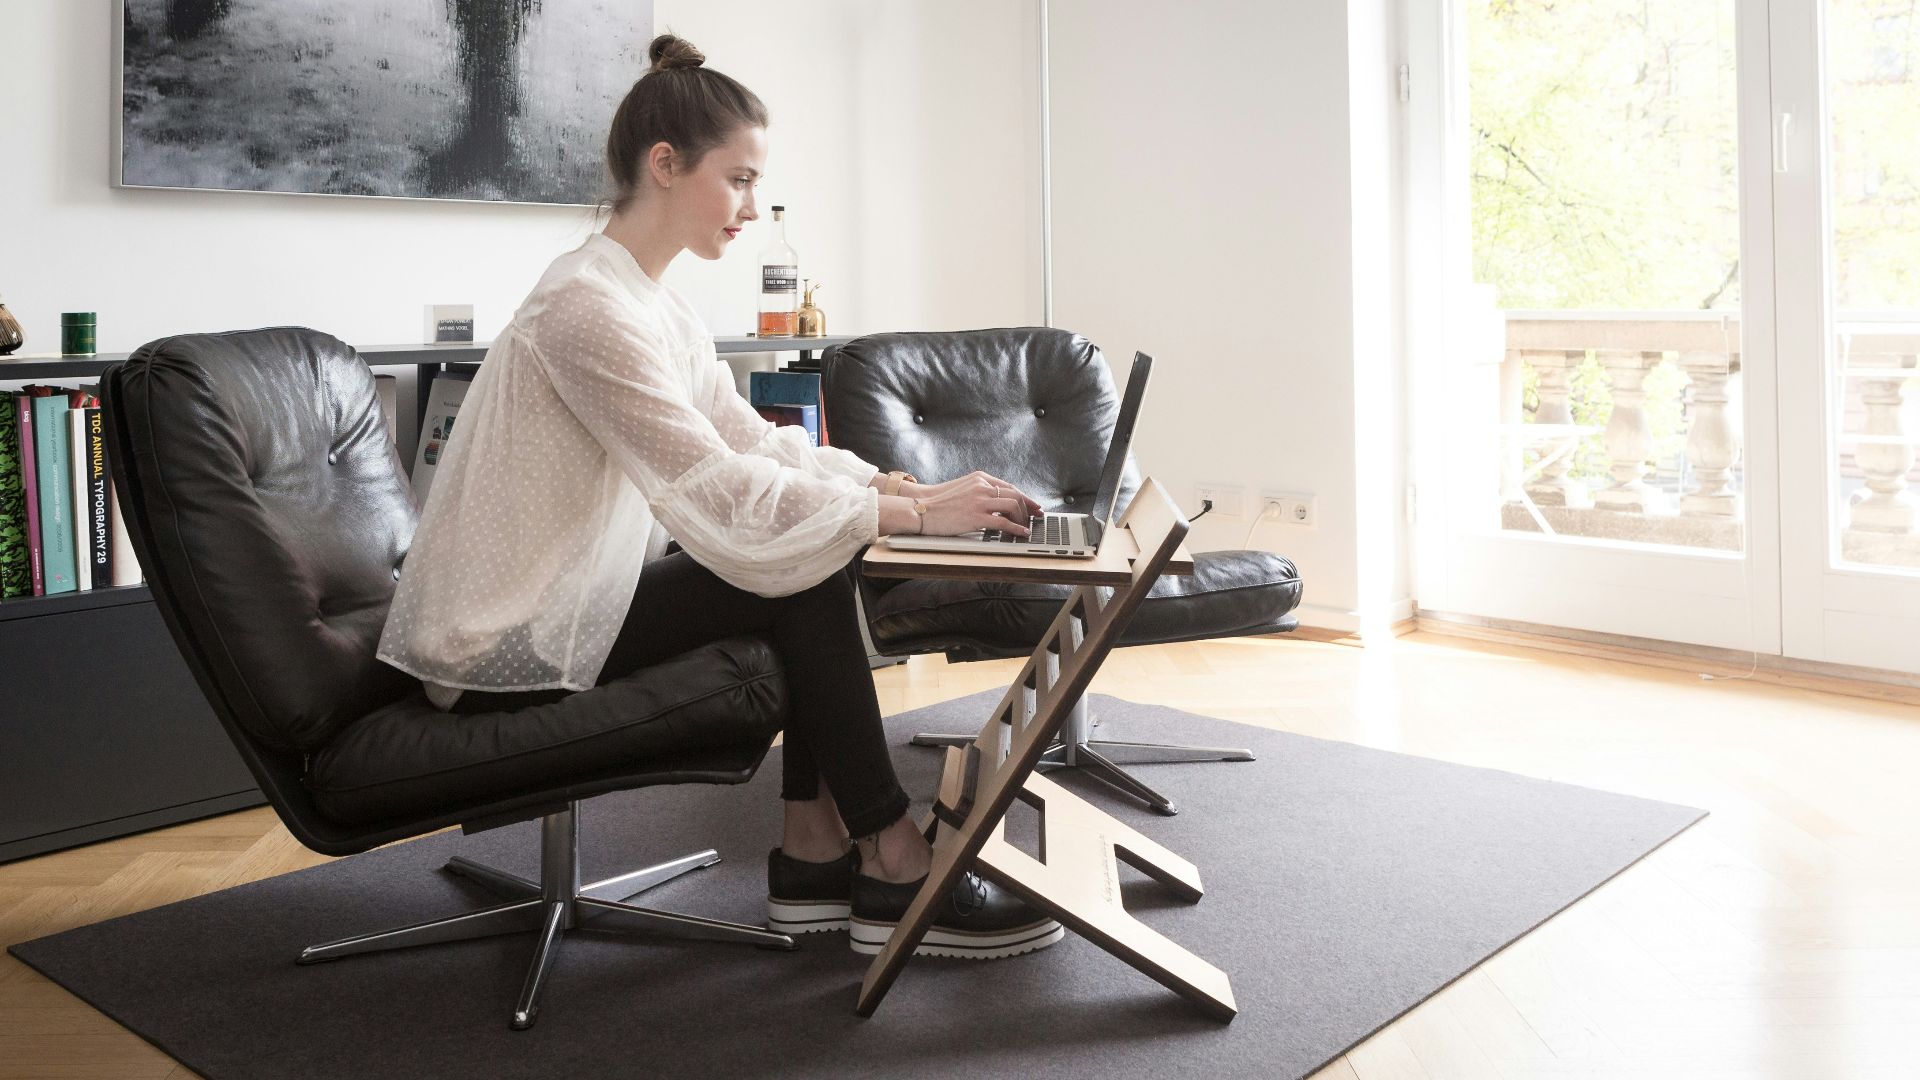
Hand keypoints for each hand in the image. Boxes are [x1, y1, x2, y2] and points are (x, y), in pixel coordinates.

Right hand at [909, 470, 1044, 536]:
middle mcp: (982, 486)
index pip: (1009, 486)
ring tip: (1024, 527)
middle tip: (1035, 517)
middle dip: (1028, 507)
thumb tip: (997, 503)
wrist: (922, 509)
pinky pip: (1004, 522)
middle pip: (1015, 495)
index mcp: (980, 478)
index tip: (1034, 505)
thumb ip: (979, 491)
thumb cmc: (940, 503)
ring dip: (1022, 518)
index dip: (1024, 497)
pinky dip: (1016, 529)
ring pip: (1013, 506)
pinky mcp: (976, 517)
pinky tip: (1021, 533)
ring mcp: (979, 501)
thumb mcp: (963, 489)